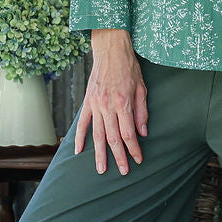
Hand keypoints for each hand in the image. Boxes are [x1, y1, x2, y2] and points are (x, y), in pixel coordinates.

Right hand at [74, 29, 147, 175]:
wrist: (110, 49)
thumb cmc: (129, 67)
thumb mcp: (142, 88)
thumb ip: (142, 112)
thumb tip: (142, 133)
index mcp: (123, 103)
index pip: (129, 133)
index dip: (134, 149)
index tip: (138, 159)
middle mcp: (108, 106)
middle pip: (113, 138)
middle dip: (119, 157)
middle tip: (124, 172)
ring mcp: (95, 105)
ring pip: (97, 135)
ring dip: (100, 154)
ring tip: (101, 169)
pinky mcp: (87, 102)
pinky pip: (82, 123)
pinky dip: (80, 138)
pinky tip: (79, 151)